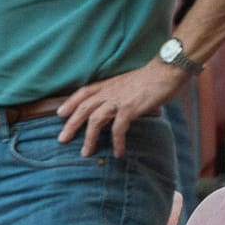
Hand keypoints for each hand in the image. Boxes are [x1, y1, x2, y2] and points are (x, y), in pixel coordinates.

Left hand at [58, 59, 187, 156]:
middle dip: (71, 124)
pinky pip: (119, 128)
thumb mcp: (127, 84)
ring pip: (95, 120)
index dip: (69, 103)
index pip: (82, 93)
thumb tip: (122, 111)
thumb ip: (120, 95)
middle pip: (83, 108)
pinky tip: (117, 153)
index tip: (59, 114)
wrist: (165, 71)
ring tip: (85, 152)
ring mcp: (118, 100)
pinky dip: (116, 142)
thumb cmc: (150, 78)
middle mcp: (108, 92)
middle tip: (62, 139)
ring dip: (89, 138)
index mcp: (106, 85)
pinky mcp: (130, 108)